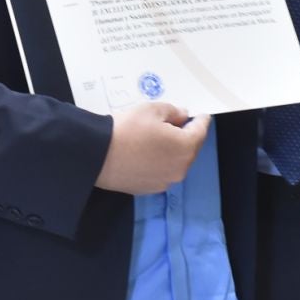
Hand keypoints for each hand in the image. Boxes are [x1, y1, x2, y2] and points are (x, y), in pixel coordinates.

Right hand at [94, 103, 208, 194]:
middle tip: (177, 123)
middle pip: (190, 149)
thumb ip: (174, 112)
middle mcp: (180, 168)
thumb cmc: (127, 129)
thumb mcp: (152, 110)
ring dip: (173, 150)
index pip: (200, 132)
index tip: (202, 116)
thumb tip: (183, 117)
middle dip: (186, 136)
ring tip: (158, 139)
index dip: (201, 121)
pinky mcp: (150, 188)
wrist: (98, 155)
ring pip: (176, 162)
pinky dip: (160, 162)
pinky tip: (147, 154)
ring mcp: (166, 182)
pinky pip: (162, 172)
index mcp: (185, 147)